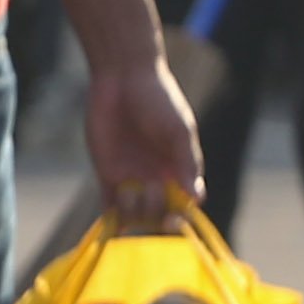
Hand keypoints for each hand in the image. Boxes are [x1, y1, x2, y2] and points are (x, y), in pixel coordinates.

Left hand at [81, 51, 202, 223]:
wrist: (122, 78)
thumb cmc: (159, 100)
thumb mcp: (179, 129)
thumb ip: (187, 162)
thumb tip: (196, 197)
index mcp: (180, 170)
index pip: (185, 206)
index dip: (181, 217)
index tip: (174, 218)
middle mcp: (158, 178)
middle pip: (160, 215)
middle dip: (157, 214)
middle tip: (151, 192)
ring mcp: (132, 178)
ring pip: (136, 216)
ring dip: (135, 212)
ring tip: (130, 189)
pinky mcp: (108, 174)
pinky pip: (111, 207)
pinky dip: (112, 221)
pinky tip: (112, 224)